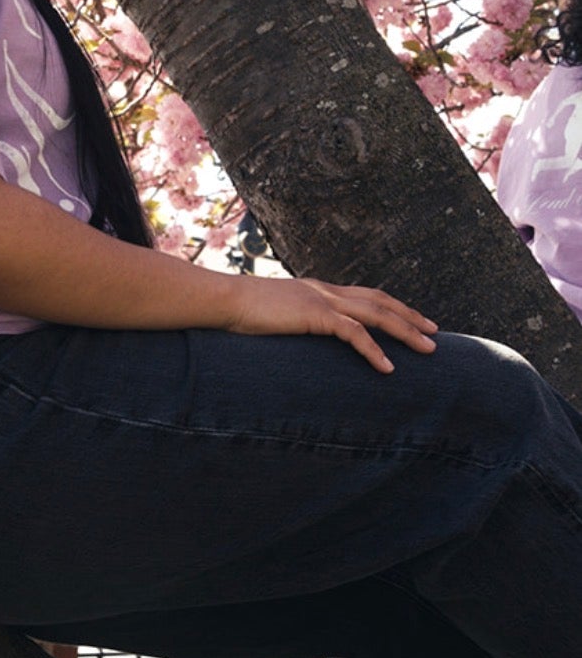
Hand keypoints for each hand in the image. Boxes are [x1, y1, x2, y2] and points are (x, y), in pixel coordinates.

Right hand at [223, 275, 437, 373]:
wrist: (222, 301)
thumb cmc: (238, 312)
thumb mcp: (272, 315)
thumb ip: (290, 321)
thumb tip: (295, 336)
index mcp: (317, 290)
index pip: (365, 295)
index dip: (392, 307)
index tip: (412, 320)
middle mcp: (325, 291)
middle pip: (380, 300)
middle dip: (410, 317)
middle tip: (434, 333)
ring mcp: (321, 300)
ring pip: (377, 314)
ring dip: (405, 331)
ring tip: (427, 349)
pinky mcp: (314, 315)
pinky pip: (354, 333)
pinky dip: (375, 350)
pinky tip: (388, 367)